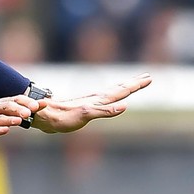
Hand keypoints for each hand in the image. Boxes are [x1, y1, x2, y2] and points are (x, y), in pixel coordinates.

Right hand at [0, 95, 46, 145]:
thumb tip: (31, 111)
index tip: (43, 102)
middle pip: (7, 106)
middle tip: (32, 110)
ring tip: (21, 119)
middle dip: (20, 108)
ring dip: (10, 118)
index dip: (29, 101)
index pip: (15, 101)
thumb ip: (11, 113)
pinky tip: (4, 130)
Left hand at [31, 73, 151, 133]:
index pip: (122, 90)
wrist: (44, 116)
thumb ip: (105, 111)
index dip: (135, 84)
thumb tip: (125, 106)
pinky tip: (116, 102)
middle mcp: (97, 98)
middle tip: (148, 76)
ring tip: (134, 83)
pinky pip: (105, 101)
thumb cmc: (63, 117)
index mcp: (99, 99)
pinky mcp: (86, 108)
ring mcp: (92, 102)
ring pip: (113, 92)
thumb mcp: (86, 114)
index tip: (149, 77)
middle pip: (120, 88)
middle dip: (134, 83)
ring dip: (125, 87)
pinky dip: (114, 99)